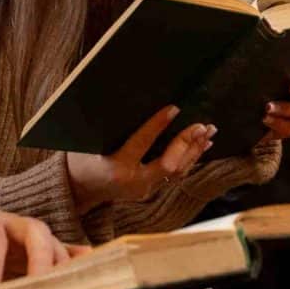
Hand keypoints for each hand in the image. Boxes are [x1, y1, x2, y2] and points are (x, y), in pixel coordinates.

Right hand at [67, 105, 213, 212]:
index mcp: (115, 167)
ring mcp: (145, 189)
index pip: (141, 144)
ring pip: (177, 171)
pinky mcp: (151, 190)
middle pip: (168, 164)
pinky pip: (176, 175)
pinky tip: (204, 145)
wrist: (80, 190)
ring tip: (209, 131)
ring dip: (195, 150)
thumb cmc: (82, 160)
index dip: (157, 125)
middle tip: (201, 125)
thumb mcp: (87, 143)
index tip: (173, 108)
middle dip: (186, 143)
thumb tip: (124, 97)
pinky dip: (191, 158)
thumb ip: (106, 127)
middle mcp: (134, 182)